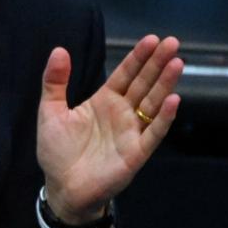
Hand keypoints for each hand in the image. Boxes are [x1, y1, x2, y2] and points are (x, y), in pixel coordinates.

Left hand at [35, 34, 182, 223]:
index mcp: (104, 101)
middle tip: (172, 42)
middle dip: (157, 63)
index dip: (138, 57)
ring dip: (165, 84)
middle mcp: (122, 113)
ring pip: (152, 103)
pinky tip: (173, 99)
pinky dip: (164, 117)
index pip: (125, 74)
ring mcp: (131, 132)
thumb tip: (59, 50)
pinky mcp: (136, 152)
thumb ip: (55, 82)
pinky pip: (154, 132)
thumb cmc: (57, 151)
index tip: (152, 39)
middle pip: (143, 83)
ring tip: (176, 63)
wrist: (62, 188)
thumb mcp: (51, 112)